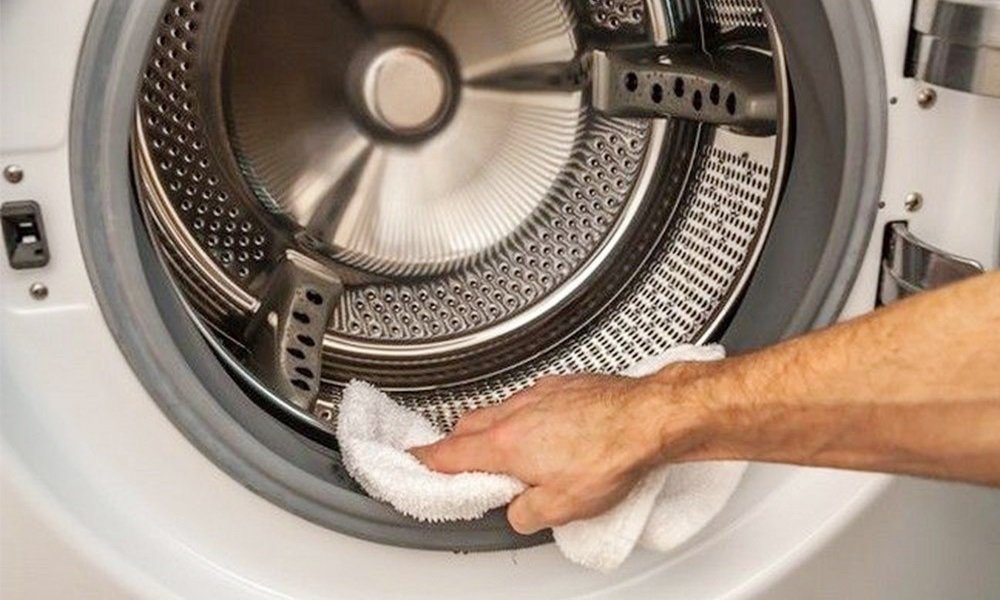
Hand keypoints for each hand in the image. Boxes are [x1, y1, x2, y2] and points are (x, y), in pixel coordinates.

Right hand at [410, 367, 717, 533]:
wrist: (649, 418)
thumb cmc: (611, 454)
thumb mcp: (561, 507)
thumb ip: (526, 513)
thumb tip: (519, 512)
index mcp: (507, 444)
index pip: (450, 453)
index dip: (426, 460)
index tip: (413, 460)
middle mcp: (517, 412)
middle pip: (469, 425)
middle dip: (459, 444)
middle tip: (465, 463)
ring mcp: (540, 393)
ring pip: (500, 410)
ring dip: (496, 429)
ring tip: (514, 452)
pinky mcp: (563, 385)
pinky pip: (531, 398)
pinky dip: (527, 415)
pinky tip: (548, 430)